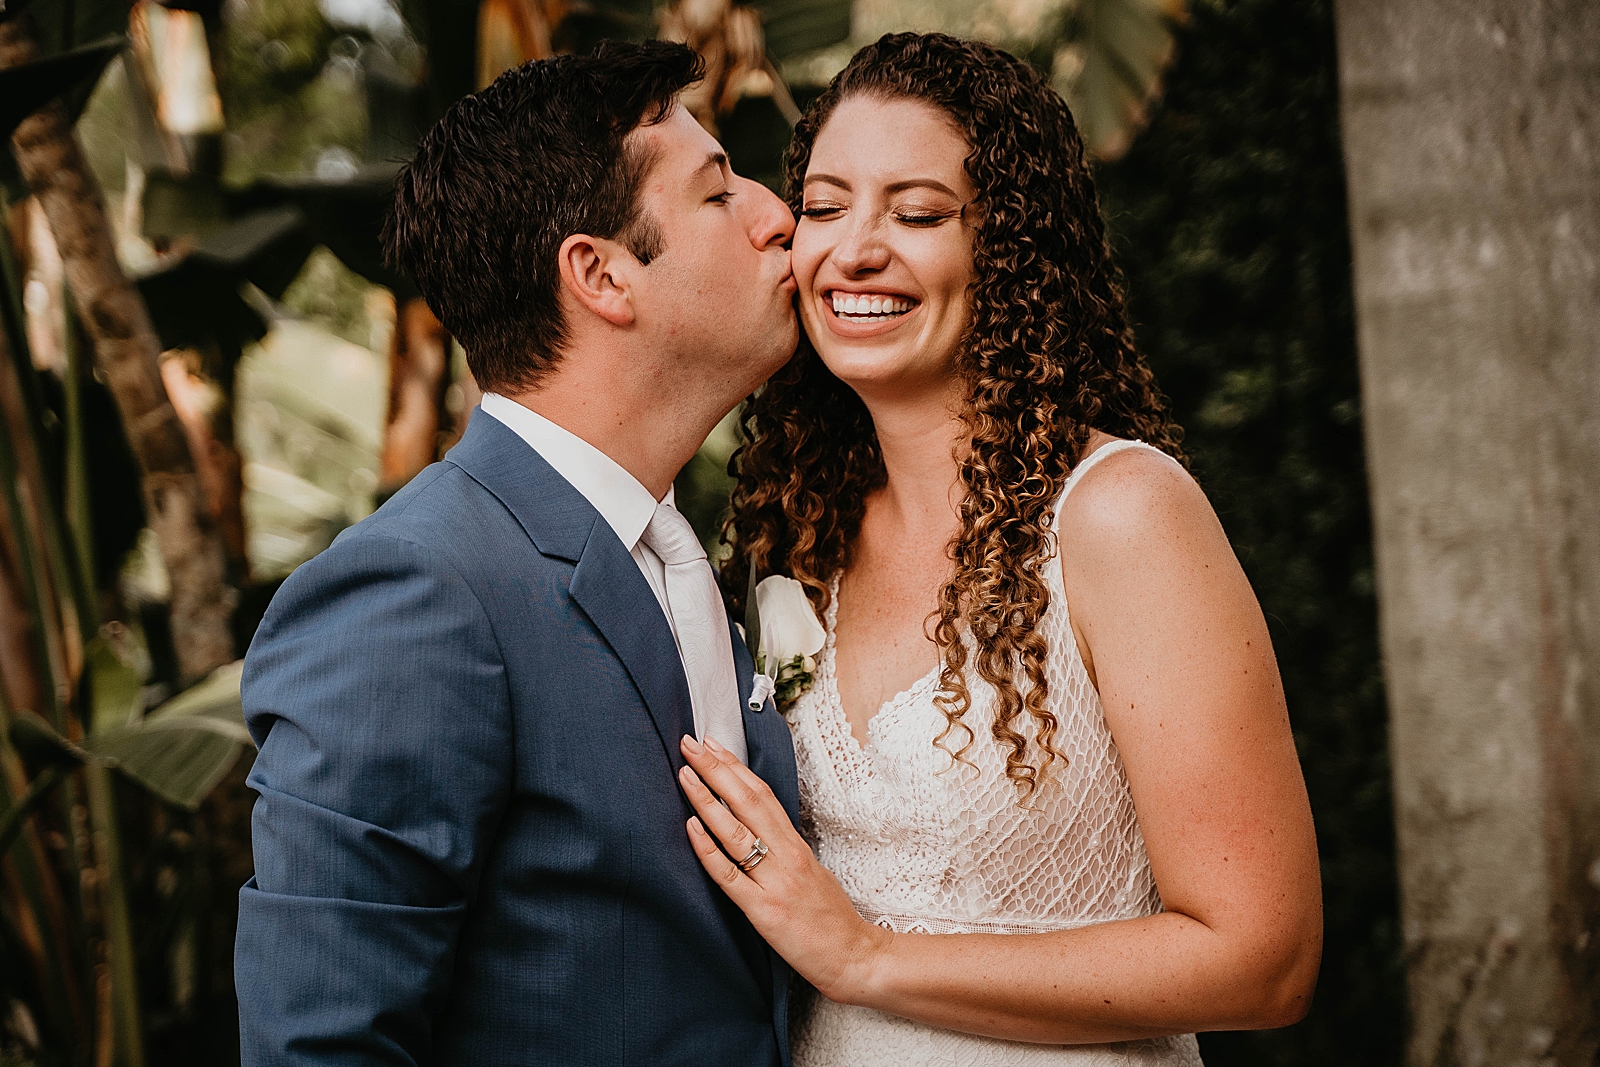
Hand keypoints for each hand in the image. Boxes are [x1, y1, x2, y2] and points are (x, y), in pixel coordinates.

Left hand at [679, 734, 888, 1002]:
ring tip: (685, 774)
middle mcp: (787, 856)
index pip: (763, 794)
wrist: (855, 957)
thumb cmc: (832, 917)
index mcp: (797, 844)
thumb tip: (756, 828)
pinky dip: (708, 849)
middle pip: (748, 801)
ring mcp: (775, 882)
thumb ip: (785, 849)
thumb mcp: (812, 871)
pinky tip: (691, 828)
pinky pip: (730, 876)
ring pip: (736, 831)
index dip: (735, 767)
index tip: (713, 744)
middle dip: (716, 769)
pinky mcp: (764, 911)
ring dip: (707, 800)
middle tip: (690, 743)